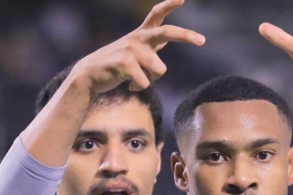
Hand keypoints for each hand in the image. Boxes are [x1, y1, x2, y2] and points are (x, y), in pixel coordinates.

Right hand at [68, 0, 204, 95]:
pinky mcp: (125, 62)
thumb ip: (151, 46)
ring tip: (135, 79)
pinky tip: (127, 84)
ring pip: (159, 70)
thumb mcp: (136, 53)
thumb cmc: (116, 66)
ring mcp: (131, 48)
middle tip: (202, 40)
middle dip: (186, 36)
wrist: (90, 74)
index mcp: (141, 34)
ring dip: (150, 80)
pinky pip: (145, 82)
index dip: (169, 5)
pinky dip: (138, 88)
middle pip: (167, 33)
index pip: (156, 14)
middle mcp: (138, 38)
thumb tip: (165, 42)